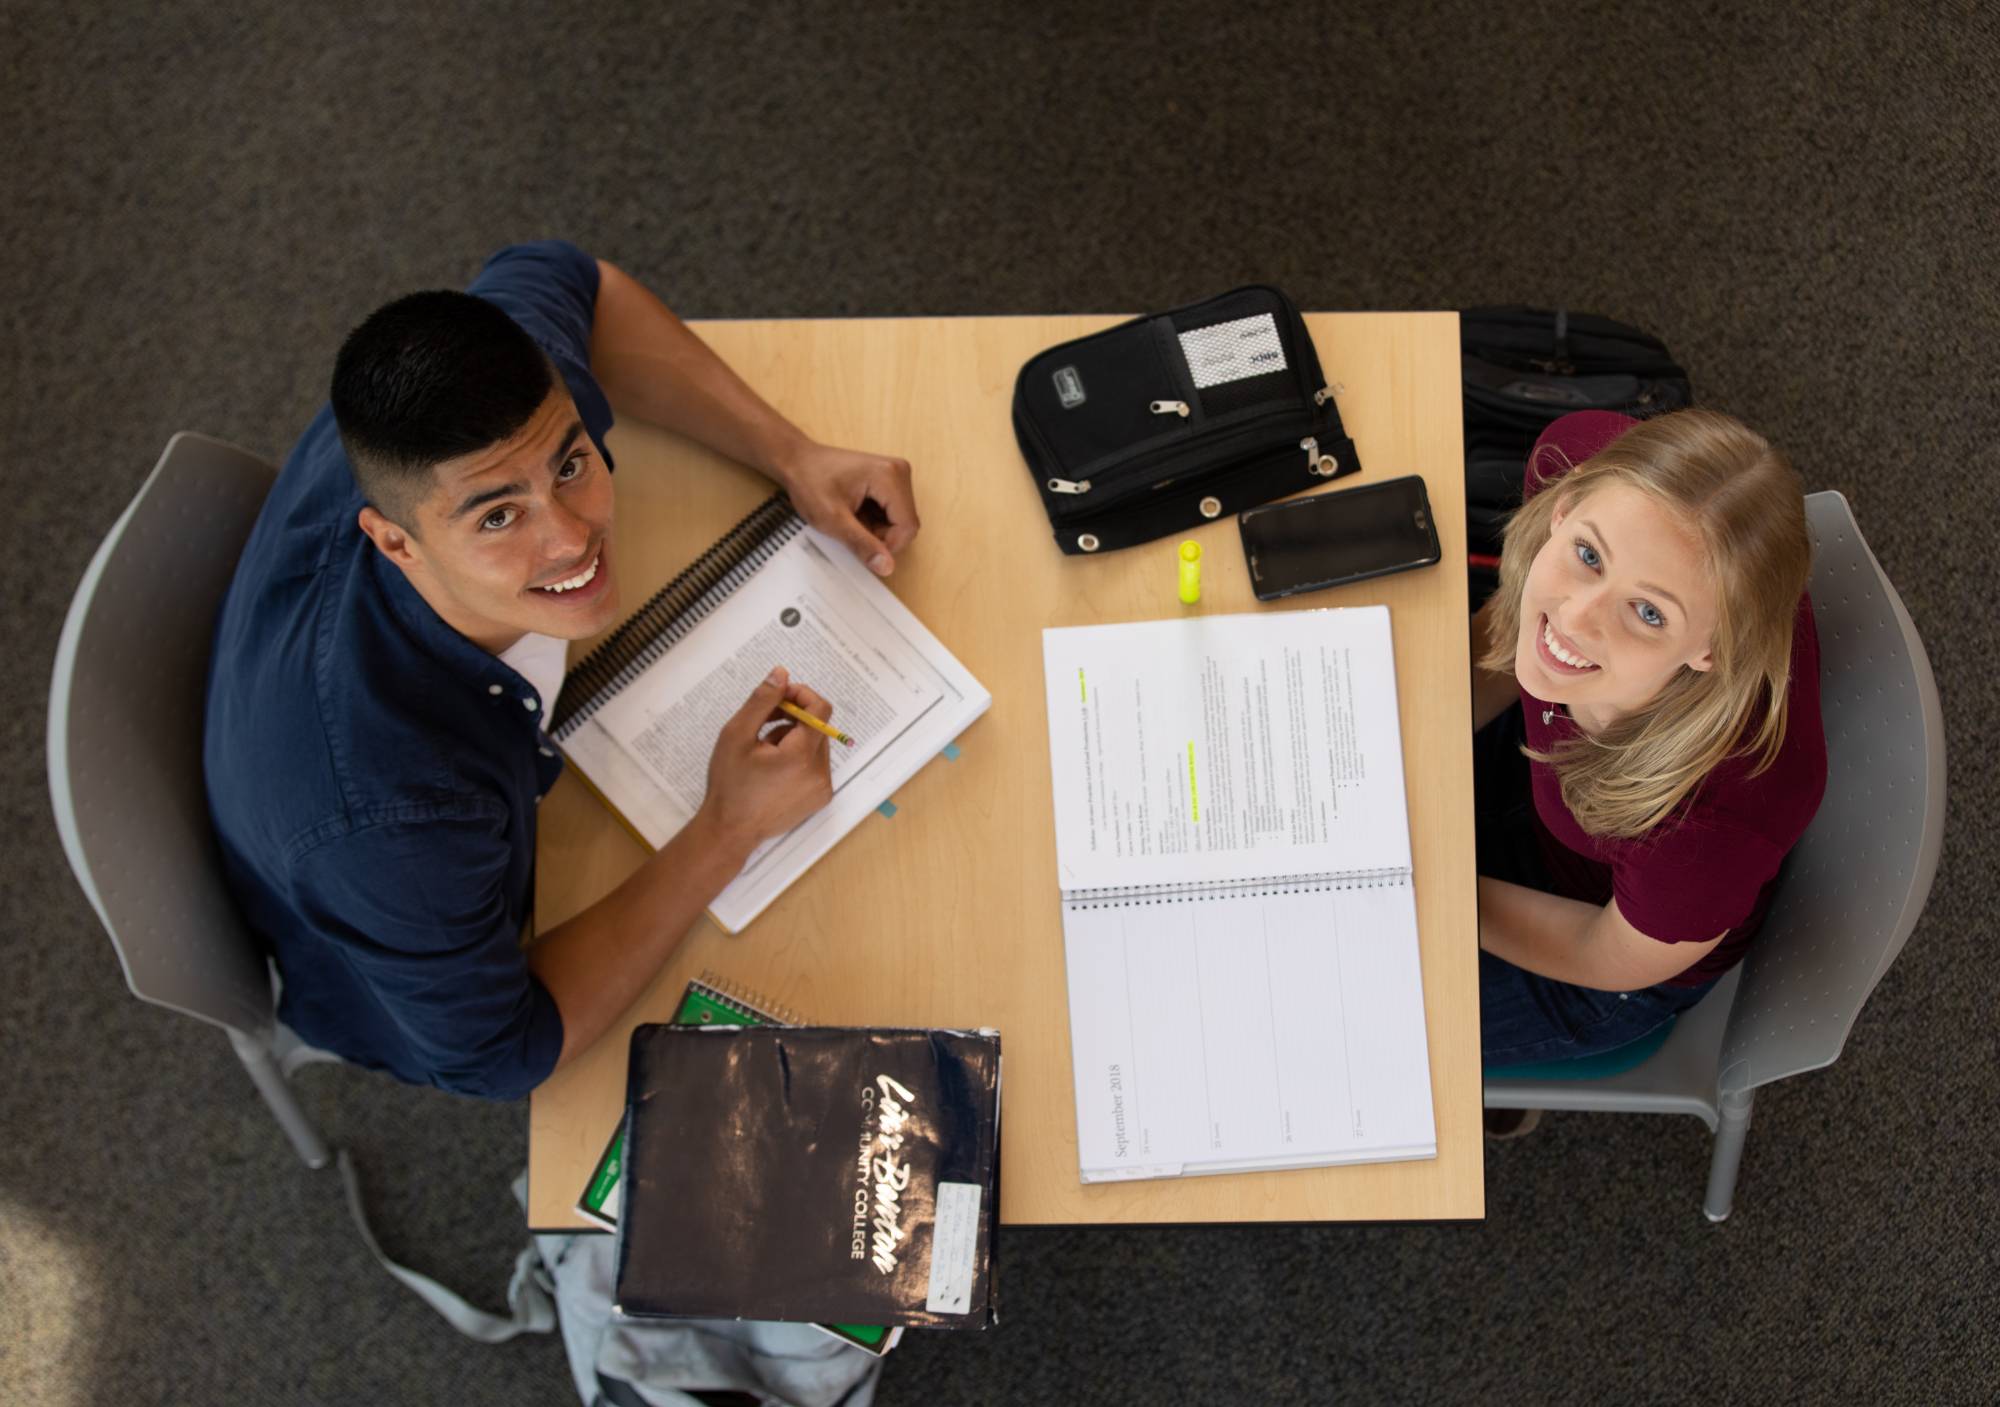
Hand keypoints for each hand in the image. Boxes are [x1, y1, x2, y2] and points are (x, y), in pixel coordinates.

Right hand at [697, 667, 834, 858]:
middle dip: (792, 718)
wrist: (730, 830)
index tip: (778, 696)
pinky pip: (816, 765)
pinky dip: (798, 758)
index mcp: (801, 756)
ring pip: (815, 745)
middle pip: (817, 727)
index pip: (820, 709)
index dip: (801, 695)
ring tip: (764, 752)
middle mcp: (820, 772)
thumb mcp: (737, 735)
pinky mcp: (820, 798)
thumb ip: (762, 701)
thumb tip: (782, 674)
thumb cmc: (730, 784)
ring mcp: (823, 788)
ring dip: (793, 738)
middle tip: (761, 724)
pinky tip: (773, 770)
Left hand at [776, 440, 919, 576]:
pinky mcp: (888, 480)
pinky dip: (874, 522)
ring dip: (876, 531)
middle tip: (851, 531)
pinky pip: (891, 513)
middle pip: (905, 523)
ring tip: (850, 521)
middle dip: (881, 537)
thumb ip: (862, 544)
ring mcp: (895, 475)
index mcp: (890, 476)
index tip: (862, 549)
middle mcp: (899, 472)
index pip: (907, 526)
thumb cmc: (809, 481)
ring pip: (899, 521)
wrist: (796, 461)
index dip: (888, 546)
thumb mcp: (832, 519)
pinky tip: (855, 515)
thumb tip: (886, 567)